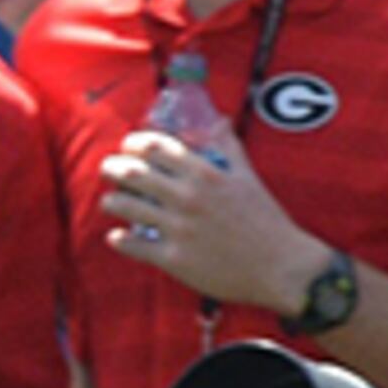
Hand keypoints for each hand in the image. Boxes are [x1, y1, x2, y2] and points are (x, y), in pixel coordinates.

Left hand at [99, 130, 326, 312]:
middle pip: (133, 173)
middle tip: (107, 170)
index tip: (127, 146)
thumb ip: (228, 147)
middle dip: (112, 168)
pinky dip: (120, 240)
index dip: (134, 143)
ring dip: (111, 201)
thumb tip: (219, 121)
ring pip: (126, 207)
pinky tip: (116, 237)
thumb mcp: (248, 177)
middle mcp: (188, 197)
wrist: (281, 267)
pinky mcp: (174, 259)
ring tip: (109, 202)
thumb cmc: (266, 221)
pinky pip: (134, 245)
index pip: (156, 148)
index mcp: (205, 174)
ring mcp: (179, 228)